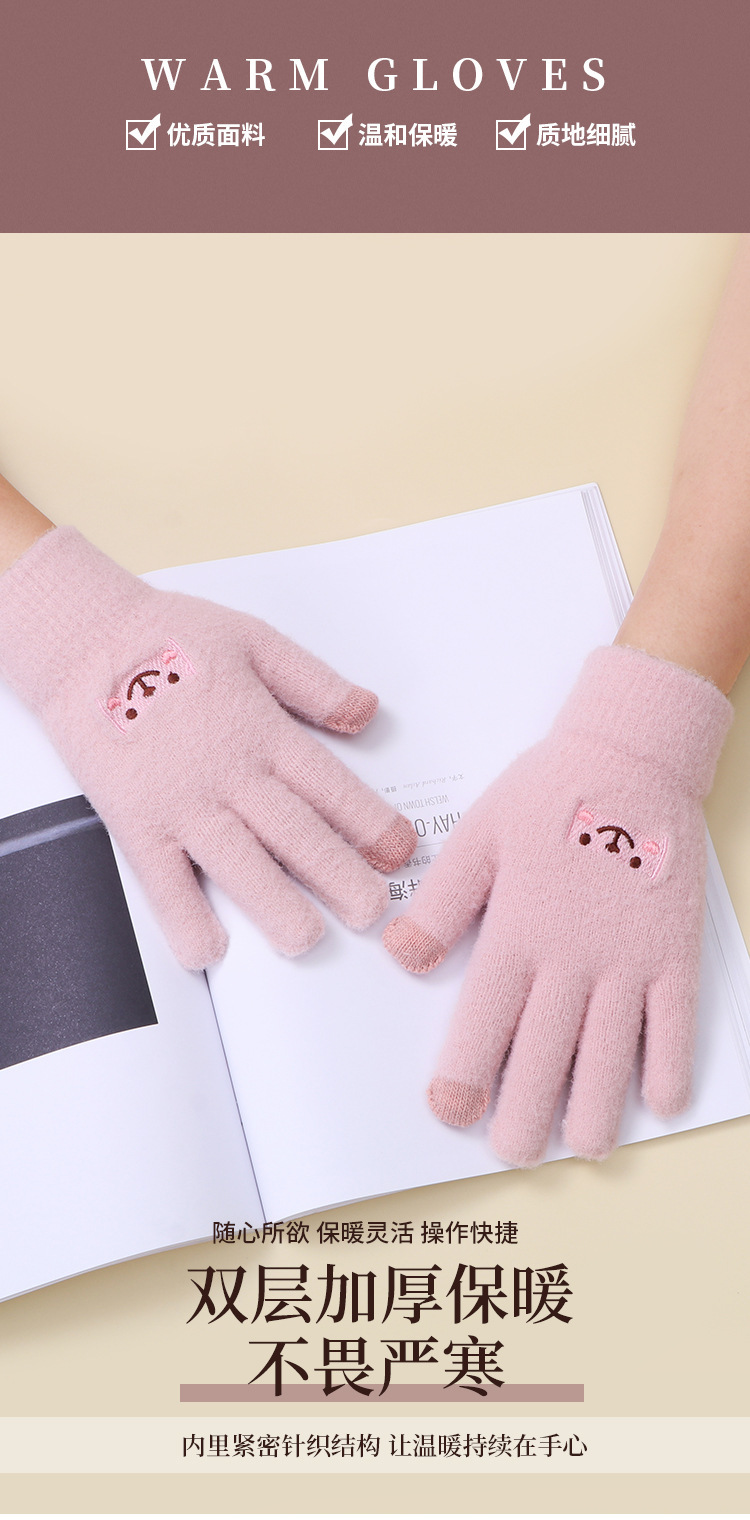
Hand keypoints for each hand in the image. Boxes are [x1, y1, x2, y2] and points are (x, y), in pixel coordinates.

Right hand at [0, 528, 414, 966]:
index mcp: (263, 729)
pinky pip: (161, 879)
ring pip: (237, 862)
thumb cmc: (169, 635)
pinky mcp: (136, 821)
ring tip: (306, 940)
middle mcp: (229, 772)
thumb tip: (369, 712)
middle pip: (294, 832)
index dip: (369, 821)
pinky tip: (208, 950)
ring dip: (274, 904)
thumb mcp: (254, 639)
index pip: (329, 785)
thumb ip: (314, 682)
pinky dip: (182, 914)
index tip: (401, 852)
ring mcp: (181, 802)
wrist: (83, 642)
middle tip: (372, 911)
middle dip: (339, 875)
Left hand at [384, 646, 730, 1165]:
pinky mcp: (675, 953)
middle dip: (525, 1115)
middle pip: (546, 1055)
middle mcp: (574, 956)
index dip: (466, 1075)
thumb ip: (441, 901)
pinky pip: (675, 1024)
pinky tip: (658, 1103)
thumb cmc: (548, 794)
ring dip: (596, 1109)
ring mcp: (630, 960)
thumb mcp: (479, 835)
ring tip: (580, 1146)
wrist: (633, 757)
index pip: (485, 1021)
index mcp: (518, 929)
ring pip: (612, 1055)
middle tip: (510, 1152)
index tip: (451, 1111)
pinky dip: (669, 1067)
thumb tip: (402, 957)